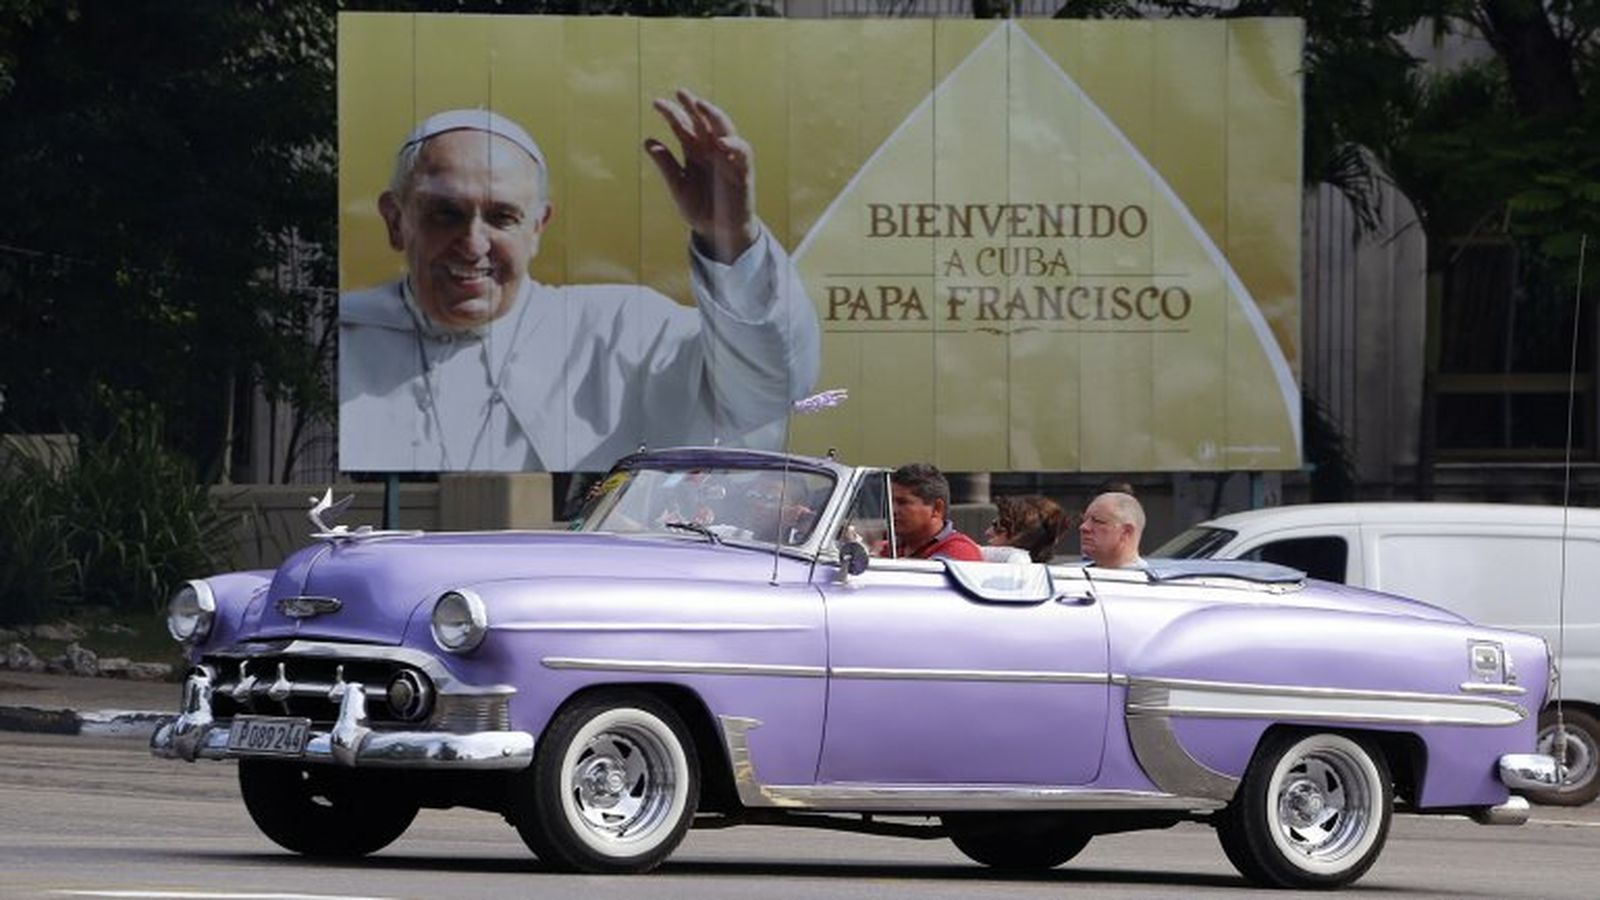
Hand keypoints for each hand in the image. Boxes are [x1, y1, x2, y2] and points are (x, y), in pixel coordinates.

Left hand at [645, 89, 759, 263]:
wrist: (719, 233)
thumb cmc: (699, 209)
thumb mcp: (678, 186)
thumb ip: (666, 165)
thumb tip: (647, 141)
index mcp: (694, 151)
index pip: (683, 125)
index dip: (671, 113)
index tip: (657, 103)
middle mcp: (711, 149)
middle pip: (703, 121)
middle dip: (693, 106)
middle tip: (680, 92)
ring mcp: (728, 158)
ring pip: (724, 129)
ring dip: (714, 116)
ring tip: (702, 106)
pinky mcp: (743, 170)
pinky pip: (742, 153)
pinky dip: (735, 145)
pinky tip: (722, 141)